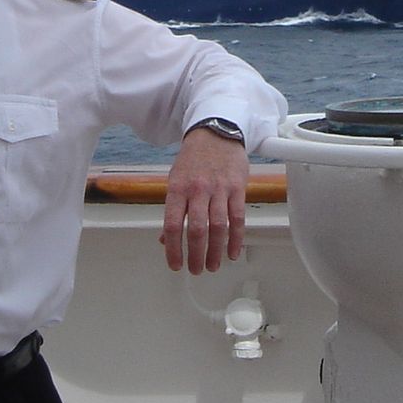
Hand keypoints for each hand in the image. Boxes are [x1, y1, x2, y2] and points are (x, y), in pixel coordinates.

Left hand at [162, 125, 249, 273]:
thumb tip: (165, 239)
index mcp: (177, 189)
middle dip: (196, 255)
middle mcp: (197, 190)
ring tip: (213, 266)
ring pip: (218, 227)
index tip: (175, 265)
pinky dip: (236, 238)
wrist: (216, 132)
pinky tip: (233, 252)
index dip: (173, 249)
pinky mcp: (237, 188)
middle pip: (196, 229)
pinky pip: (238, 218)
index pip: (172, 225)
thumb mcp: (175, 180)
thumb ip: (172, 210)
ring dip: (216, 251)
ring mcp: (219, 189)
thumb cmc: (194, 158)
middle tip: (196, 270)